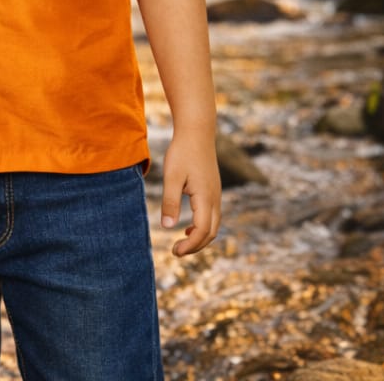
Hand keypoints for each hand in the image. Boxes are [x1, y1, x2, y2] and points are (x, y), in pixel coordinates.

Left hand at [160, 131, 220, 256]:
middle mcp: (215, 198)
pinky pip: (212, 216)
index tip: (174, 251)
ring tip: (181, 243)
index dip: (190, 246)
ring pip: (213, 225)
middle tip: (176, 251)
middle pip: (211, 232)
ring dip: (199, 238)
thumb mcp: (172, 176)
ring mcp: (216, 194)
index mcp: (205, 197)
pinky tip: (187, 227)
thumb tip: (167, 227)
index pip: (202, 231)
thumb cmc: (182, 152)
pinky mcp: (213, 189)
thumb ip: (170, 202)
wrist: (197, 131)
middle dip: (195, 246)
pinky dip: (202, 227)